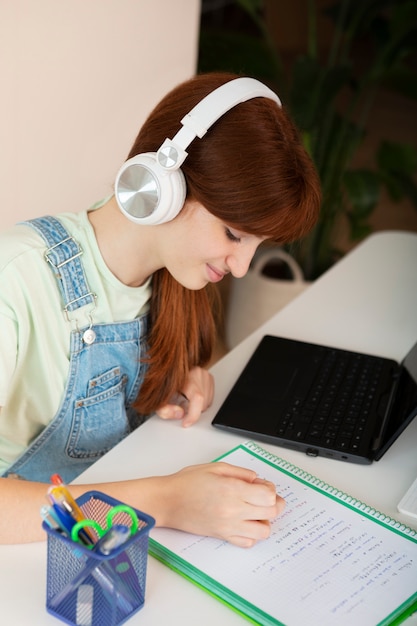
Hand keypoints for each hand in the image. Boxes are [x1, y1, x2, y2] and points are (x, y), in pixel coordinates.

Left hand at [155, 366, 213, 426]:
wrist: (164, 372)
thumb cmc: (162, 384)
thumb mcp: (158, 399)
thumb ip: (165, 410)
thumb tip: (180, 414)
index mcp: (186, 376)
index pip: (197, 398)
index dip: (193, 414)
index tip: (186, 423)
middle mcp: (197, 373)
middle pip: (202, 402)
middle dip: (192, 411)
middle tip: (179, 406)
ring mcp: (205, 374)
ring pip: (207, 401)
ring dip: (197, 407)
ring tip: (184, 400)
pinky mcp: (209, 377)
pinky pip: (209, 397)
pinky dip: (201, 402)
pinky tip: (190, 397)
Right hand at [157, 462, 285, 547]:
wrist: (168, 501)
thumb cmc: (187, 482)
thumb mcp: (216, 467)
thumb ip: (241, 472)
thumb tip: (258, 479)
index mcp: (232, 489)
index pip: (268, 495)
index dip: (270, 489)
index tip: (264, 485)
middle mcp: (233, 510)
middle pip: (271, 512)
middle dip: (274, 503)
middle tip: (266, 497)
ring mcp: (229, 525)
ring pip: (264, 531)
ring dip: (265, 520)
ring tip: (256, 511)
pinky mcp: (222, 536)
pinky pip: (247, 542)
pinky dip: (252, 534)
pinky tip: (245, 522)